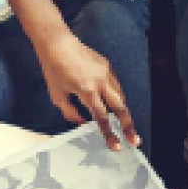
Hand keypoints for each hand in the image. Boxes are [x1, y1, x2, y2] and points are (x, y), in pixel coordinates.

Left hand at [35, 34, 137, 150]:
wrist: (57, 43)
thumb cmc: (53, 68)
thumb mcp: (57, 95)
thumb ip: (71, 112)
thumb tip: (83, 122)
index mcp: (87, 90)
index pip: (101, 117)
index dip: (109, 133)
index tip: (116, 145)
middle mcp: (100, 81)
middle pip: (120, 108)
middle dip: (128, 126)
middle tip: (134, 139)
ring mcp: (106, 72)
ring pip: (121, 96)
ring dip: (123, 112)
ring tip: (125, 125)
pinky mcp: (107, 65)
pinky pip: (116, 85)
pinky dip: (117, 97)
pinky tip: (114, 104)